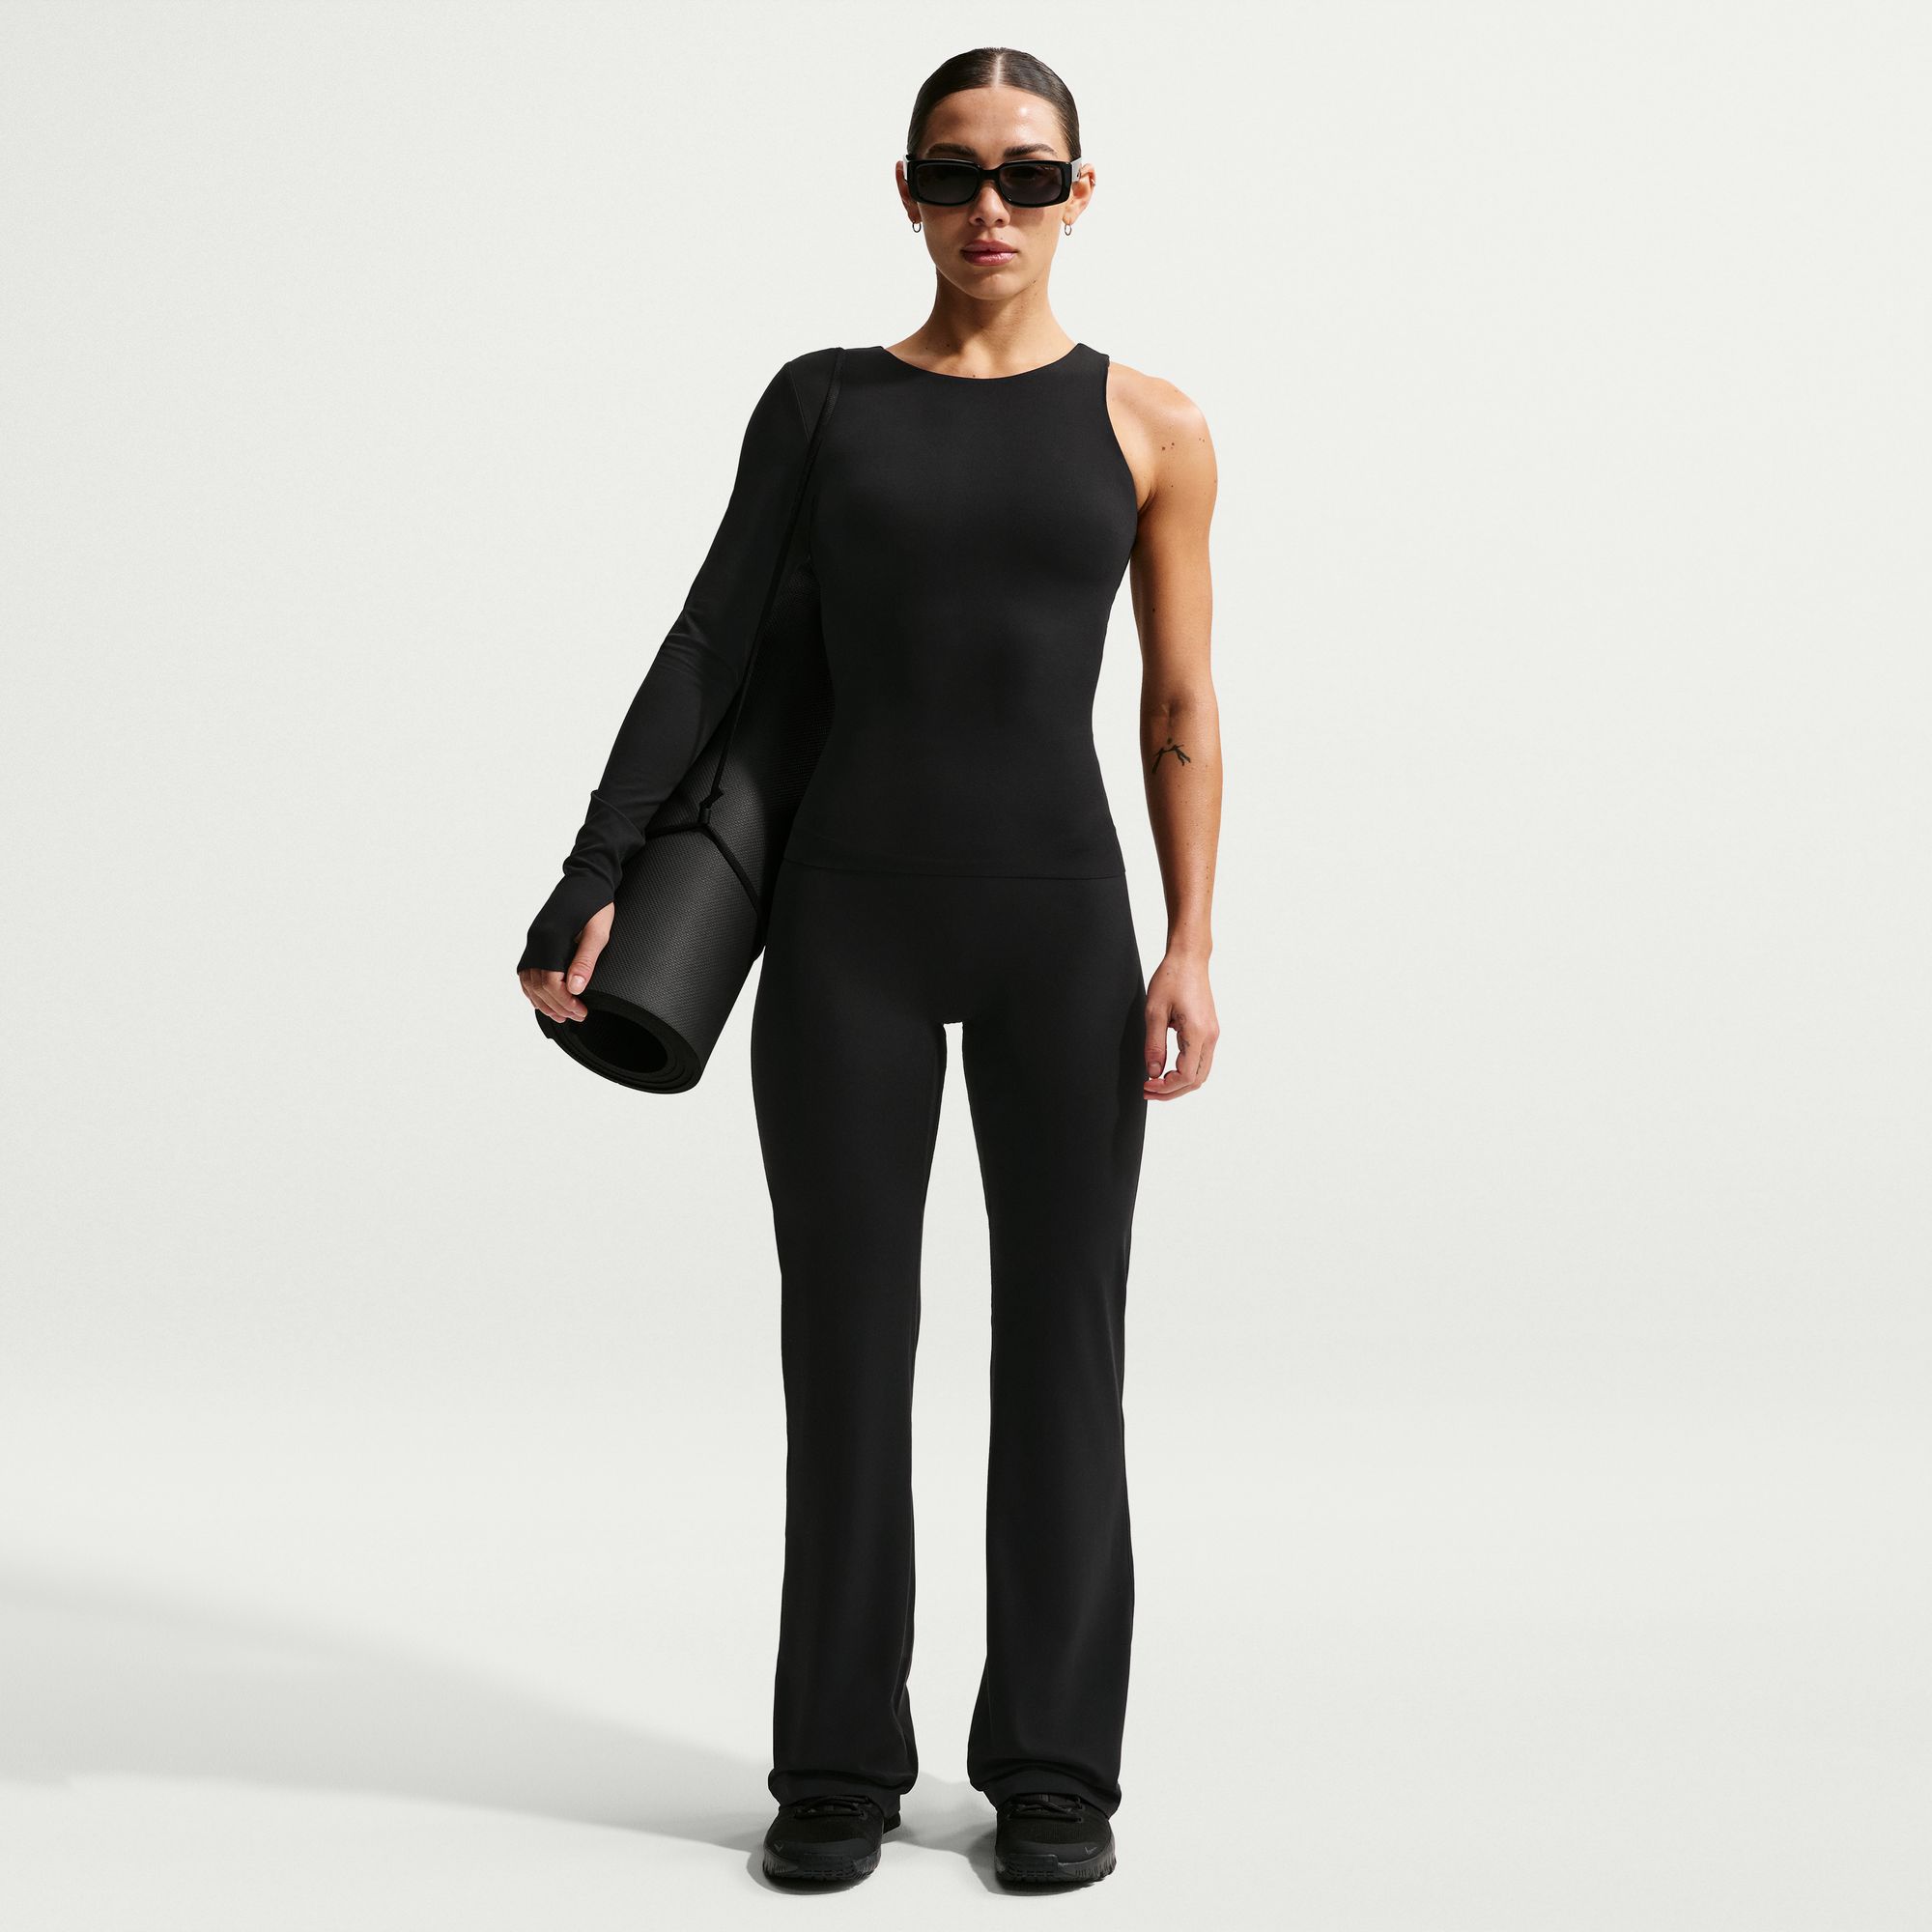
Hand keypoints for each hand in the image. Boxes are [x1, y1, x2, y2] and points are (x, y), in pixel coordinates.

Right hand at [517, 902, 614, 1023]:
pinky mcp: (535, 938)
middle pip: (537, 985)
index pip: (550, 982)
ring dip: (543, 1001)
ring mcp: (533, 939)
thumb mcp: (599, 933)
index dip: (565, 1001)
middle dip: (556, 1005)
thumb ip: (585, 961)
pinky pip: (526, 970)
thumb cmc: (596, 904)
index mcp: (550, 939)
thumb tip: (575, 989)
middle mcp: (536, 940)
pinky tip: (544, 998)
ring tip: (561, 1015)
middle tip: (577, 1016)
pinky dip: (533, 988)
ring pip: (528, 980)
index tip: (582, 1011)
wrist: (587, 878)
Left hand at [1143, 949, 1216, 1099]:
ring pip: (1200, 1073)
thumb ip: (1154, 1045)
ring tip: (1156, 1082)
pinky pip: (1201, 1060)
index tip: (1147, 1085)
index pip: (1186, 1076)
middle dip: (1172, 1091)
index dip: (1166, 1087)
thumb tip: (1153, 1072)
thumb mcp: (1154, 1012)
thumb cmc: (1172, 978)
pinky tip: (1168, 1068)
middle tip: (1149, 1090)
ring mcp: (1212, 1034)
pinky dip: (1186, 1071)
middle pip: (1196, 1080)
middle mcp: (1210, 1037)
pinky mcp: (1209, 1030)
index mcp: (1197, 1033)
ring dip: (1179, 1083)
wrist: (1189, 959)